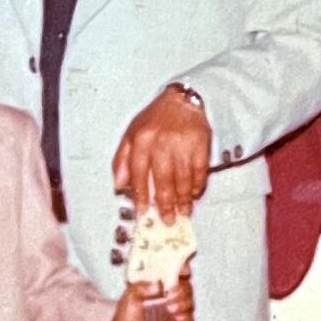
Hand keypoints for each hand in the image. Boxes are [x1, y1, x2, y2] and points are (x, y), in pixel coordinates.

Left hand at [99, 274, 191, 320]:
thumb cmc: (127, 312)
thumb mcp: (130, 295)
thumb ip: (141, 287)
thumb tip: (157, 286)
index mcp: (160, 282)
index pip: (177, 271)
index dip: (183, 268)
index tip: (182, 272)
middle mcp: (171, 294)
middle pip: (186, 287)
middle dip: (180, 291)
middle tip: (169, 296)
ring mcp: (176, 308)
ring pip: (189, 302)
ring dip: (182, 304)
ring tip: (169, 309)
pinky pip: (188, 319)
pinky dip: (184, 318)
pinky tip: (175, 319)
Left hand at [112, 86, 210, 222]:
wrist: (183, 100)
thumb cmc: (155, 120)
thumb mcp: (131, 134)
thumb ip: (122, 159)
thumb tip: (119, 185)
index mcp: (141, 140)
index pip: (139, 173)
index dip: (141, 195)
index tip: (143, 213)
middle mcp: (161, 142)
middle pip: (163, 180)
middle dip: (165, 204)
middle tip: (168, 220)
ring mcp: (183, 143)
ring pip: (182, 179)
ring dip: (183, 199)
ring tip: (183, 213)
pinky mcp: (201, 143)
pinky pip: (199, 171)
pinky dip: (197, 185)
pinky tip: (194, 194)